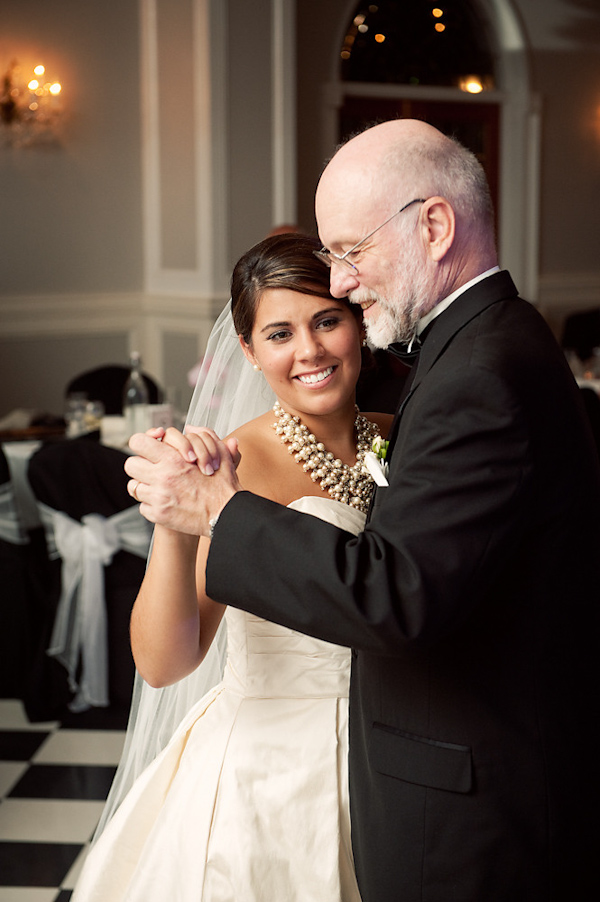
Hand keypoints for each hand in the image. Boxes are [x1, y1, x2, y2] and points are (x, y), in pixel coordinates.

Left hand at [125, 428, 241, 536]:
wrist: (227, 513)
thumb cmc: (223, 485)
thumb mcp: (218, 452)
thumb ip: (204, 436)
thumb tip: (190, 428)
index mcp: (173, 459)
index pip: (138, 442)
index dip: (142, 443)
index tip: (150, 447)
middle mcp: (161, 477)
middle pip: (131, 464)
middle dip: (140, 465)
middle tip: (152, 469)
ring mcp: (158, 497)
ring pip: (134, 487)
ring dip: (145, 486)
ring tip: (158, 487)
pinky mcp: (158, 514)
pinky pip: (142, 506)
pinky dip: (152, 504)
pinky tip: (166, 502)